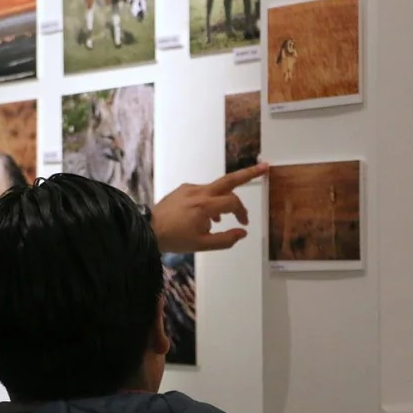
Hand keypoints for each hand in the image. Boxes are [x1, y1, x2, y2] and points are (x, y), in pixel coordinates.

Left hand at [151, 163, 268, 252]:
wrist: (147, 229)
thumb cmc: (174, 239)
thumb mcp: (202, 245)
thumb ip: (225, 240)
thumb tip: (243, 232)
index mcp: (205, 206)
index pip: (233, 202)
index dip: (242, 212)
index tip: (243, 223)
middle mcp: (198, 192)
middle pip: (229, 180)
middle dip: (248, 173)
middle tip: (264, 167)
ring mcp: (189, 188)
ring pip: (215, 188)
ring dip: (224, 198)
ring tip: (223, 218)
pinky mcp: (182, 189)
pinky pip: (202, 191)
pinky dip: (210, 200)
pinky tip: (205, 216)